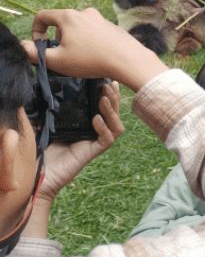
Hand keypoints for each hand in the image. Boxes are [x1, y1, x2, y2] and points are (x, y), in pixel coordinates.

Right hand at [21, 8, 167, 92]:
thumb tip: (24, 46)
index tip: (41, 46)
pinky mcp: (112, 27)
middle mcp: (85, 12)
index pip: (42, 15)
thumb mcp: (57, 60)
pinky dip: (89, 43)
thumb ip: (35, 54)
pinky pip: (93, 32)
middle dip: (57, 39)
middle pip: (61, 23)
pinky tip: (96, 57)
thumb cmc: (91, 60)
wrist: (129, 61)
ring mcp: (101, 18)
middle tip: (64, 57)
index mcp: (69, 16)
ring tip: (82, 59)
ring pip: (78, 28)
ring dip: (73, 41)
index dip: (35, 31)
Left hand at [38, 82, 123, 203]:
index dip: (108, 95)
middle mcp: (94, 134)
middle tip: (109, 84)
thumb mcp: (45, 124)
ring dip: (113, 111)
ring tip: (104, 98)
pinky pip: (107, 140)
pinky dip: (104, 128)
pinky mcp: (92, 153)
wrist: (36, 176)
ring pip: (116, 125)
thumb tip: (46, 90)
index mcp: (86, 126)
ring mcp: (94, 144)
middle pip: (114, 114)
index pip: (103, 108)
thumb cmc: (40, 151)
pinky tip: (96, 118)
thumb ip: (50, 110)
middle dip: (114, 98)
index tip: (106, 80)